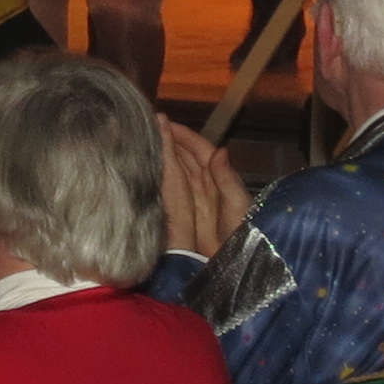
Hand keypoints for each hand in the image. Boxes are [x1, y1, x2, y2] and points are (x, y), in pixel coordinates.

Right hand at [156, 118, 246, 259]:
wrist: (235, 263)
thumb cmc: (242, 231)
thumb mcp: (238, 204)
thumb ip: (228, 179)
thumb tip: (220, 150)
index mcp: (218, 176)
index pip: (198, 148)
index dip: (183, 134)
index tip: (164, 120)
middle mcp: (204, 182)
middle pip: (184, 156)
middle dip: (168, 141)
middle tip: (146, 128)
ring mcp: (193, 197)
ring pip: (175, 170)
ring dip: (161, 157)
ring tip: (141, 144)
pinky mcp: (183, 212)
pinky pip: (168, 191)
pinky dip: (158, 180)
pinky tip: (144, 174)